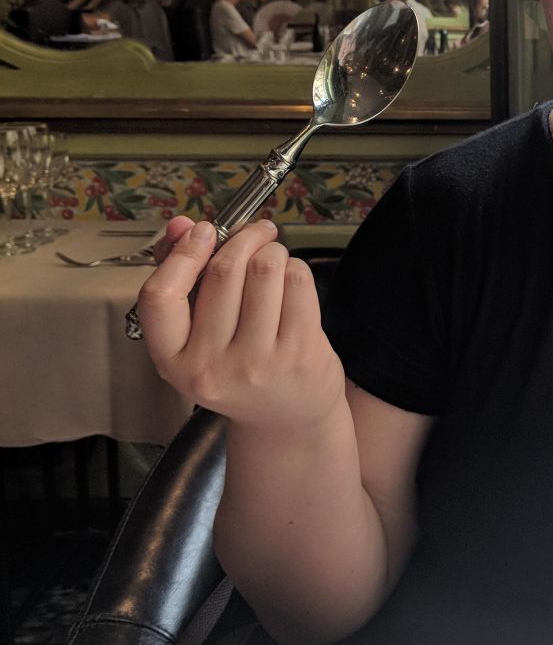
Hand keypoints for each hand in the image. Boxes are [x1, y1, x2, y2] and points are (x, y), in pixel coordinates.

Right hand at [137, 216, 345, 432]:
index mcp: (173, 361)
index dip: (182, 254)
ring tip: (273, 260)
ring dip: (272, 251)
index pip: (160, 296)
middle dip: (243, 239)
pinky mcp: (300, 353)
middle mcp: (211, 366)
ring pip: (264, 268)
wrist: (285, 420)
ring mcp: (258, 362)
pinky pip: (297, 281)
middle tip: (255, 232)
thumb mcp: (198, 336)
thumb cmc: (239, 368)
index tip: (203, 231)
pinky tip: (291, 281)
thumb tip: (180, 224)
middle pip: (224, 272)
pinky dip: (295, 268)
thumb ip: (183, 277)